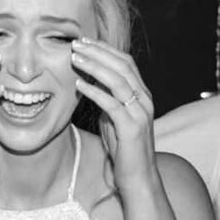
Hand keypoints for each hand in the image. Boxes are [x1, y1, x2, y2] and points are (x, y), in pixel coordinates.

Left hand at [70, 38, 157, 190]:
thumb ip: (106, 99)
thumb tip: (88, 81)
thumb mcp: (113, 118)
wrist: (138, 178)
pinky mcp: (132, 128)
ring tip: (75, 58)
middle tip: (76, 43)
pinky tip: (78, 84)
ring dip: (94, 66)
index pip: (125, 62)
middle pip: (122, 65)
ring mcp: (140, 113)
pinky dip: (94, 91)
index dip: (105, 49)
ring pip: (118, 80)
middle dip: (98, 51)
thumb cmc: (123, 150)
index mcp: (141, 94)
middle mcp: (144, 99)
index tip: (84, 41)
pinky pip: (111, 104)